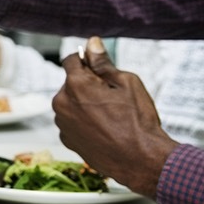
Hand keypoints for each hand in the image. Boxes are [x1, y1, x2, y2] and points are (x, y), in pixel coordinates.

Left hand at [52, 37, 177, 197]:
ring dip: (84, 104)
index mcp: (75, 85)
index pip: (71, 60)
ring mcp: (63, 124)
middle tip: (112, 96)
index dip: (86, 60)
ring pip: (71, 103)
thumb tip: (92, 43)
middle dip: (87, 84)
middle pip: (71, 83)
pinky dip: (83, 121)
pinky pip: (72, 122)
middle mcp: (62, 104)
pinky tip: (104, 129)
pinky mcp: (67, 140)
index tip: (99, 66)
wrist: (141, 160)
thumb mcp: (126, 83)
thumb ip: (103, 63)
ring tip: (110, 115)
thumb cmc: (137, 121)